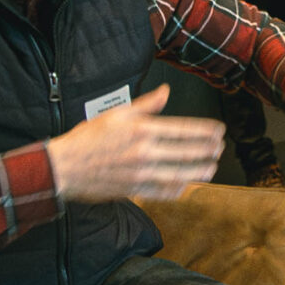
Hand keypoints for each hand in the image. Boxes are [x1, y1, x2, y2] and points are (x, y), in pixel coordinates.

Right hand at [45, 85, 223, 202]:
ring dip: (200, 171)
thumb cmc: (87, 139)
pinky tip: (188, 185)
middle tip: (220, 148)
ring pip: (180, 174)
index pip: (183, 129)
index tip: (219, 130)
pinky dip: (178, 189)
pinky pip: (163, 192)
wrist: (64, 167)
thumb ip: (145, 105)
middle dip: (208, 150)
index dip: (205, 130)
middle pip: (187, 152)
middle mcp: (144, 152)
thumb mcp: (116, 114)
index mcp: (141, 130)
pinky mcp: (134, 191)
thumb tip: (166, 92)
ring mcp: (141, 174)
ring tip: (212, 168)